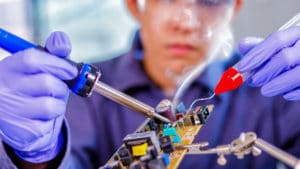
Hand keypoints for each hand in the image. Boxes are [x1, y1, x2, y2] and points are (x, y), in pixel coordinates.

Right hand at [0, 32, 76, 162]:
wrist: (20, 120)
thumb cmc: (35, 88)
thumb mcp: (42, 68)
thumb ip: (53, 53)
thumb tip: (61, 42)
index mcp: (9, 68)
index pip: (32, 59)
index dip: (58, 63)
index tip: (71, 71)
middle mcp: (3, 88)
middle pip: (47, 83)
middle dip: (61, 87)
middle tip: (57, 90)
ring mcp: (9, 111)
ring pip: (51, 106)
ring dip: (58, 105)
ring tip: (48, 104)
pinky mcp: (18, 130)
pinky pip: (48, 125)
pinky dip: (51, 121)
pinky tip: (41, 119)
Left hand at [236, 26, 299, 100]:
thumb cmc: (294, 53)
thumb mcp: (280, 47)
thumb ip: (261, 47)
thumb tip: (242, 46)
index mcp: (298, 33)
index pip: (276, 40)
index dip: (256, 55)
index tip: (241, 68)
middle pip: (285, 58)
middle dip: (265, 72)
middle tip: (253, 81)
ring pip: (297, 75)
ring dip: (277, 85)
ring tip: (265, 90)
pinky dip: (294, 92)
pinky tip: (286, 94)